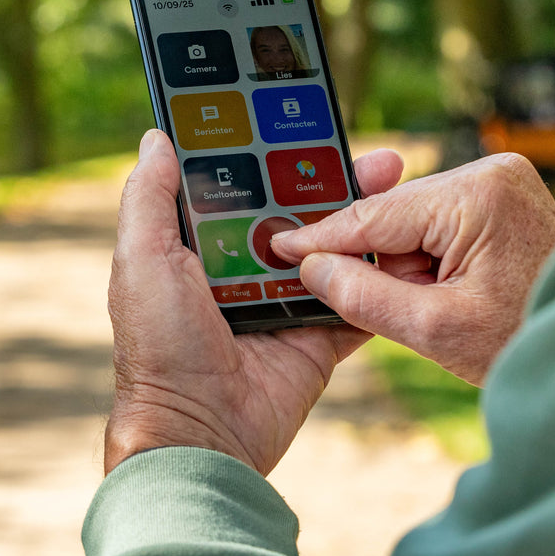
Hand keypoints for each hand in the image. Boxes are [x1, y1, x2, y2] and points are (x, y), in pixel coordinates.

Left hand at [103, 130, 404, 475]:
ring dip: (369, 222)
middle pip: (300, 212)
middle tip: (376, 156)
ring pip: (335, 249)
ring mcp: (286, 301)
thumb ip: (149, 200)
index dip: (275, 154)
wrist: (200, 434)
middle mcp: (246, 268)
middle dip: (337, 182)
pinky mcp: (319, 336)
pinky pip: (357, 301)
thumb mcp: (141, 262)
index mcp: (202, 247)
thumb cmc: (158, 348)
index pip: (245, 186)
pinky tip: (413, 248)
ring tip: (404, 188)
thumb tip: (156, 137)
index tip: (307, 120)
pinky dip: (384, 280)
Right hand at [270, 154, 554, 385]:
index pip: (376, 214)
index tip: (278, 245)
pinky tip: (449, 294)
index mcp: (477, 193)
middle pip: (395, 214)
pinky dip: (433, 259)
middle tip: (377, 302)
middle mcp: (492, 171)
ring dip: (410, 265)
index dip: (322, 237)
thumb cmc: (531, 342)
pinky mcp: (510, 200)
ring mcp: (505, 182)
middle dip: (380, 261)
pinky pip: (445, 224)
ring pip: (417, 221)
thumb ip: (366, 296)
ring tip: (442, 310)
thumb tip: (313, 268)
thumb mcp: (437, 330)